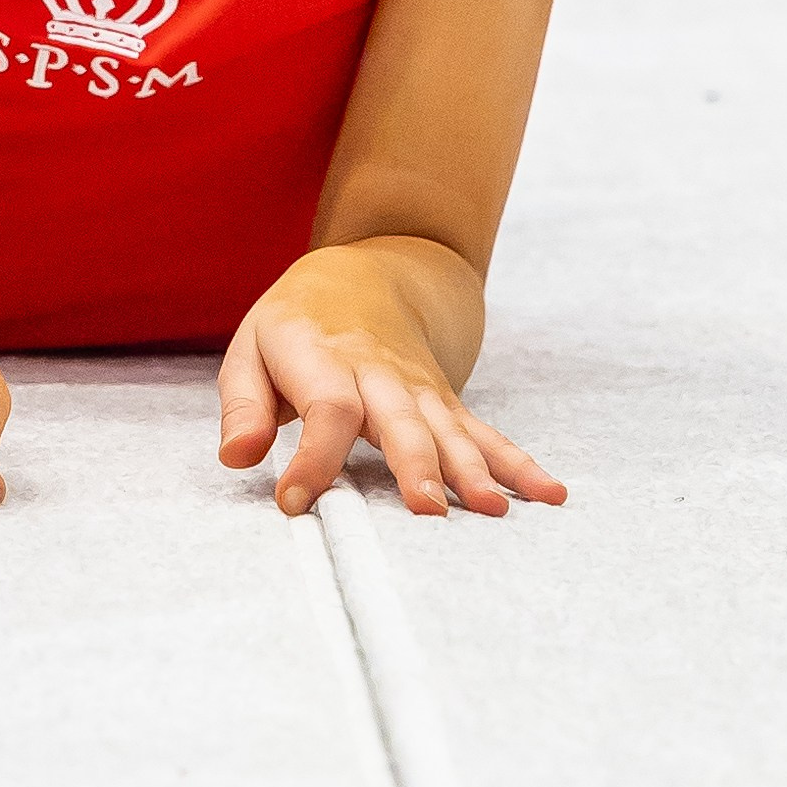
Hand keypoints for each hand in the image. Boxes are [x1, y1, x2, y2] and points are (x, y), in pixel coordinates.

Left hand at [216, 266, 565, 519]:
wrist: (367, 275)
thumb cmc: (296, 326)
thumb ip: (243, 405)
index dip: (312, 456)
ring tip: (494, 510)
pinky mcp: (446, 403)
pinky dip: (518, 464)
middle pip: (400, 420)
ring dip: (475, 469)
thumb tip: (238, 456)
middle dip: (415, 465)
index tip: (294, 502)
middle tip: (427, 512)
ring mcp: (420, 389)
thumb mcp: (251, 349)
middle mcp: (378, 373)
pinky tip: (548, 494)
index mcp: (323, 358)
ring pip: (450, 429)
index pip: (325, 409)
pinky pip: (484, 433)